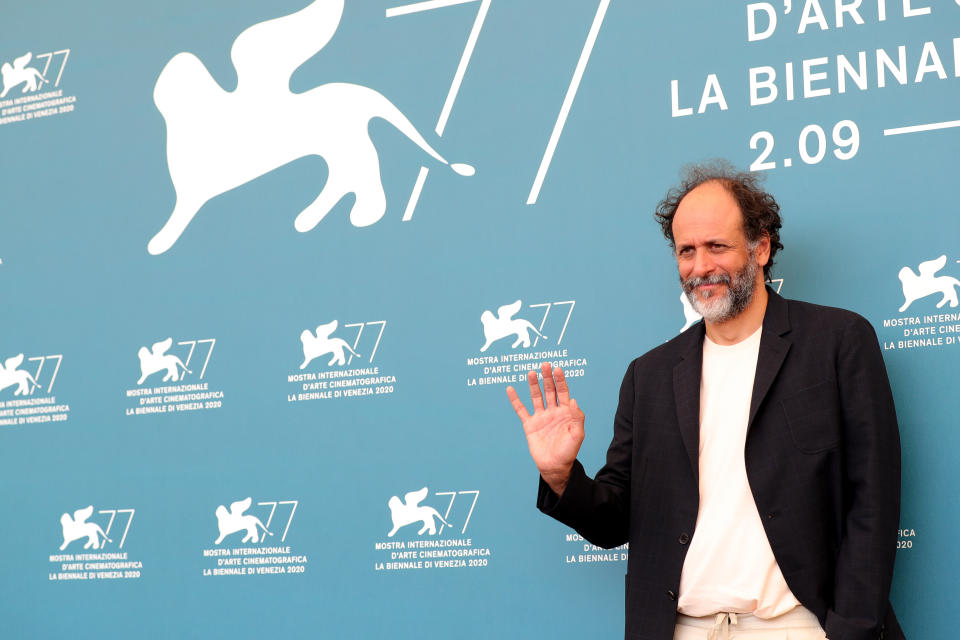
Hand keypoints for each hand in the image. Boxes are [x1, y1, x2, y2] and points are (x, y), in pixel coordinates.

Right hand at [506, 362, 584, 495]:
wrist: (555, 466)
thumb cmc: (569, 451)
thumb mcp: (577, 434)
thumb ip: (577, 417)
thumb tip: (574, 400)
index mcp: (565, 412)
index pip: (563, 392)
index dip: (560, 380)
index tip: (557, 369)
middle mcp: (552, 412)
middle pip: (549, 391)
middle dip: (547, 378)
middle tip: (544, 364)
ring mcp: (540, 417)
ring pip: (536, 397)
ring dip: (533, 385)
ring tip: (531, 372)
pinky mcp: (529, 425)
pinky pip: (521, 410)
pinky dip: (515, 400)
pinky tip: (510, 389)